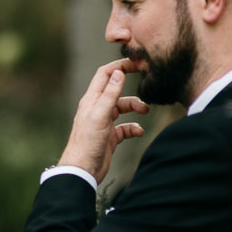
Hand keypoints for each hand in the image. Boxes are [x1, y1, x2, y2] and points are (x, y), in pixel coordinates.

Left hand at [58, 58, 149, 179]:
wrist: (82, 169)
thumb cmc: (87, 142)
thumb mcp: (100, 115)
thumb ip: (109, 94)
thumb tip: (119, 72)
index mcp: (91, 100)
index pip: (105, 75)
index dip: (120, 65)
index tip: (138, 61)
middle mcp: (96, 109)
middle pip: (117, 91)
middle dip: (132, 88)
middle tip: (149, 88)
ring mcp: (104, 122)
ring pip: (123, 108)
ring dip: (136, 108)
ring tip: (145, 111)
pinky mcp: (110, 136)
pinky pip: (125, 127)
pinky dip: (134, 127)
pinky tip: (138, 132)